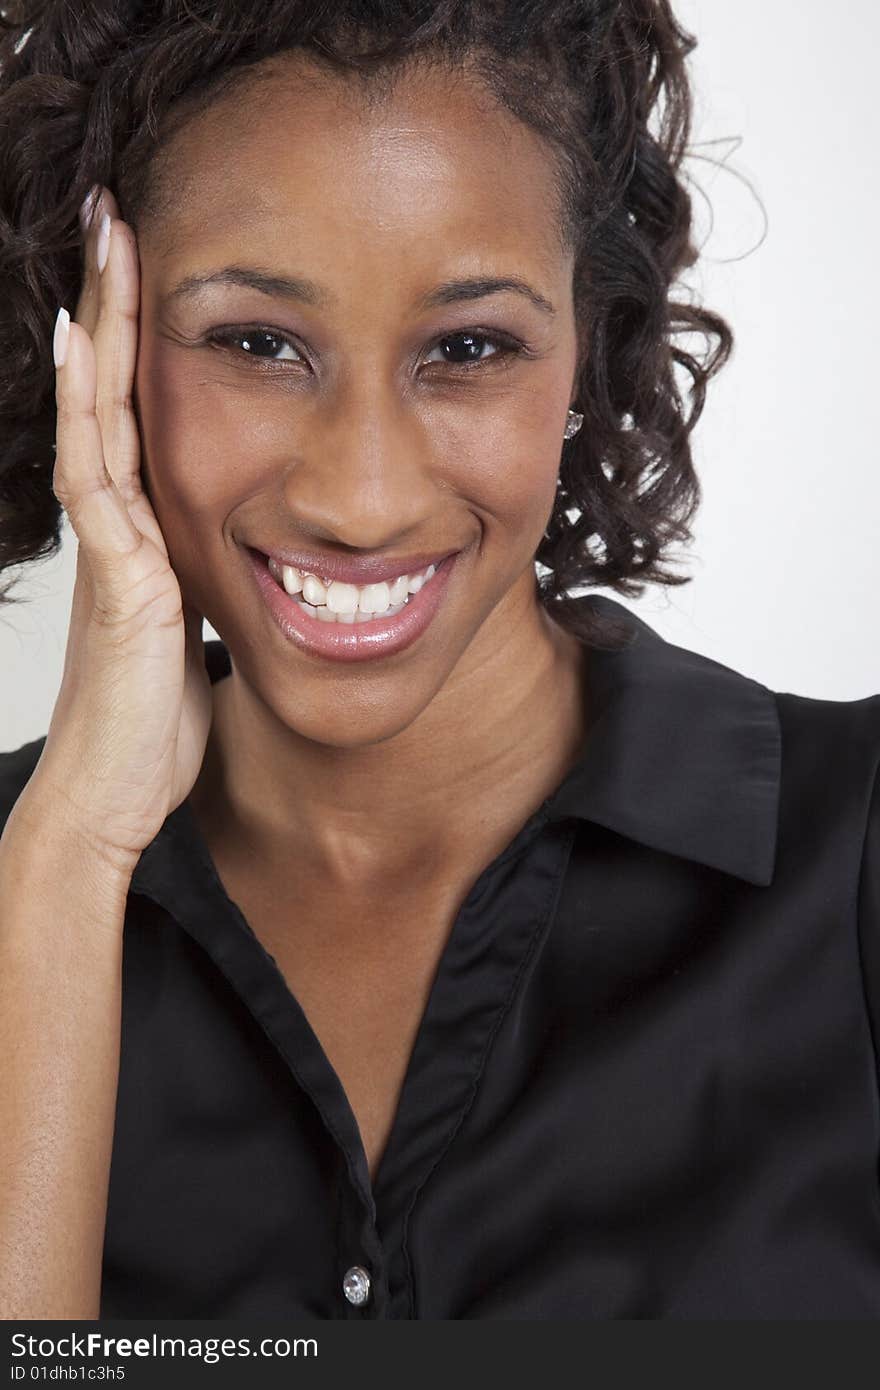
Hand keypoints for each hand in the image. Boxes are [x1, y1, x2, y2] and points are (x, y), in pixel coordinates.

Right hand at [26, 186, 212, 869]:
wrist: (113, 796)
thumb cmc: (150, 727)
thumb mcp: (192, 637)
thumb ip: (202, 588)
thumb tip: (240, 570)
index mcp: (144, 535)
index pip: (141, 417)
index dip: (143, 344)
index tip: (152, 270)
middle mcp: (119, 526)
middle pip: (114, 395)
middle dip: (116, 306)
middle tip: (117, 218)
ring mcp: (111, 545)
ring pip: (100, 414)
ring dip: (103, 326)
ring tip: (103, 242)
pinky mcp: (117, 576)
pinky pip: (98, 473)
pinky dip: (90, 407)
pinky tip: (89, 344)